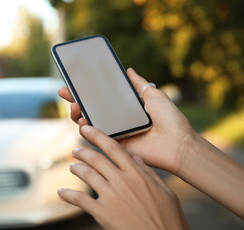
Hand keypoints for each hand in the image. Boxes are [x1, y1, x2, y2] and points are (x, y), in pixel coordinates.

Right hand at [58, 68, 194, 173]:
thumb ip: (139, 84)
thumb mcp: (153, 95)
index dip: (87, 89)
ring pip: (88, 123)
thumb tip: (128, 70)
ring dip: (77, 114)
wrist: (177, 143)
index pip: (101, 97)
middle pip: (90, 109)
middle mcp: (117, 119)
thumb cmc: (170, 119)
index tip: (74, 81)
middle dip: (75, 100)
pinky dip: (86, 129)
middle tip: (65, 92)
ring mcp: (114, 133)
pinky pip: (95, 138)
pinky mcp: (114, 145)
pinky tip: (83, 121)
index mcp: (125, 107)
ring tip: (75, 106)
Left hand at [58, 125, 190, 229]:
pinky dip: (68, 195)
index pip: (114, 148)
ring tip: (72, 166)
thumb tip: (136, 158)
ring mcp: (111, 197)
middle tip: (76, 150)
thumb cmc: (169, 221)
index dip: (98, 136)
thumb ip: (149, 173)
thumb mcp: (166, 193)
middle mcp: (122, 181)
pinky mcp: (103, 213)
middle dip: (83, 152)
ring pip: (88, 175)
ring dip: (77, 168)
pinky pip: (80, 200)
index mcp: (138, 174)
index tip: (86, 128)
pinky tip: (61, 192)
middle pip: (97, 160)